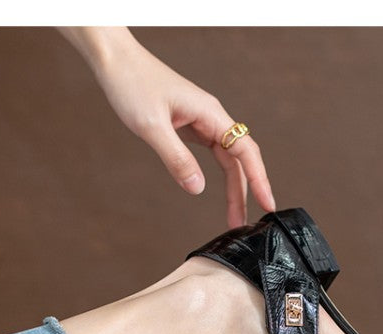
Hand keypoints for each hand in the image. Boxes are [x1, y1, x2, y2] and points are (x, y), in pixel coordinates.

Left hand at [60, 27, 275, 227]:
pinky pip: (214, 155)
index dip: (259, 179)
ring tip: (233, 217)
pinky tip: (217, 192)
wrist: (115, 60)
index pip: (245, 151)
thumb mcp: (152, 126)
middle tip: (244, 224)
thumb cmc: (132, 83)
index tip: (267, 203)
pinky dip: (218, 176)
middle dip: (246, 192)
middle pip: (240, 160)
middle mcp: (212, 117)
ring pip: (228, 160)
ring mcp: (202, 122)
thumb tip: (197, 188)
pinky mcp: (191, 127)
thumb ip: (176, 158)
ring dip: (233, 188)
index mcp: (210, 114)